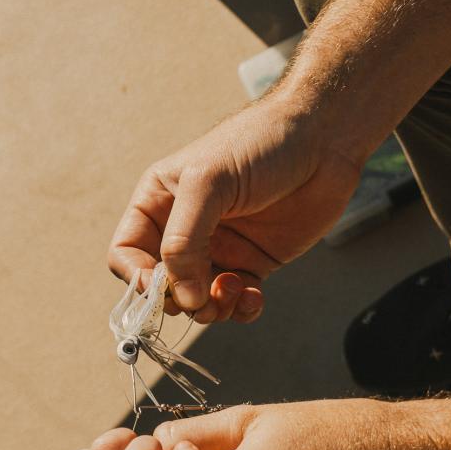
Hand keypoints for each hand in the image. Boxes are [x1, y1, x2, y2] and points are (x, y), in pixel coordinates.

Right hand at [108, 99, 366, 322]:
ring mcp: (219, 248)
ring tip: (235, 288)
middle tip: (203, 297)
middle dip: (179, 300)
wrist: (324, 140)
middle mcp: (183, 228)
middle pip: (161, 286)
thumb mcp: (209, 183)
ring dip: (212, 308)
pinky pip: (235, 302)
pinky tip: (255, 296)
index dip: (137, 279)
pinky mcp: (253, 262)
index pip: (126, 253)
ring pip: (197, 301)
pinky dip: (241, 309)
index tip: (161, 289)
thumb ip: (184, 239)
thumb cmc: (260, 145)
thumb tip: (181, 296)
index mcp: (159, 202)